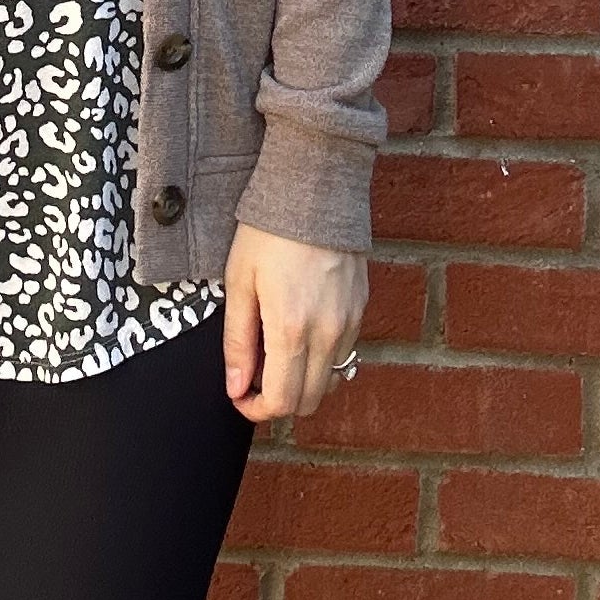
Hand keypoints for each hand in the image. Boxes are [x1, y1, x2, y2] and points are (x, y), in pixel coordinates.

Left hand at [221, 222, 366, 421]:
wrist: (316, 189)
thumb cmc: (269, 232)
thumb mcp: (239, 283)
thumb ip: (238, 341)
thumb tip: (236, 387)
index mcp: (292, 329)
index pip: (282, 401)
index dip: (256, 410)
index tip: (240, 397)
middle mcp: (328, 333)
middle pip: (309, 401)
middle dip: (278, 400)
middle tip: (255, 376)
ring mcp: (351, 322)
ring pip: (330, 380)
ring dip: (302, 381)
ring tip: (276, 352)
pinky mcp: (362, 309)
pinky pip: (344, 353)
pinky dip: (321, 358)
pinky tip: (300, 331)